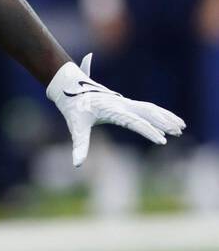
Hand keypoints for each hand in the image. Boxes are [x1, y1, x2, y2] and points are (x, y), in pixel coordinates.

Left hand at [46, 54, 184, 167]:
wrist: (69, 86)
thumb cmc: (73, 108)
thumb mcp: (76, 127)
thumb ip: (80, 145)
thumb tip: (77, 164)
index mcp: (112, 109)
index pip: (134, 122)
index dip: (148, 131)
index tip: (162, 140)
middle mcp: (121, 104)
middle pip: (148, 112)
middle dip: (164, 122)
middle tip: (179, 132)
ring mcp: (124, 102)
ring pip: (150, 108)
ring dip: (166, 117)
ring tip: (181, 127)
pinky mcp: (124, 103)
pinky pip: (146, 108)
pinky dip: (159, 113)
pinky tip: (168, 122)